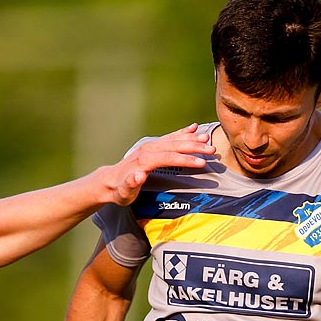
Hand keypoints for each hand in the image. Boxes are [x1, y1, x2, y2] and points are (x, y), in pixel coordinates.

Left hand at [98, 125, 215, 205]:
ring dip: (191, 138)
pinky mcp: (152, 146)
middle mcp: (147, 150)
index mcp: (143, 161)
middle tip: (211, 149)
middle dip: (193, 147)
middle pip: (174, 146)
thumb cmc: (119, 191)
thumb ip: (130, 184)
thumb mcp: (123, 192)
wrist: (109, 182)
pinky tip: (193, 127)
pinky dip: (182, 132)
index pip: (168, 158)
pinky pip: (170, 137)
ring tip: (207, 138)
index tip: (201, 163)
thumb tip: (139, 175)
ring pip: (174, 139)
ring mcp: (149, 146)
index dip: (185, 160)